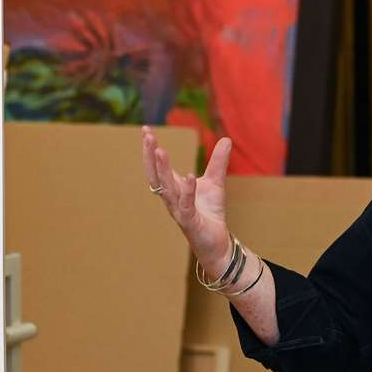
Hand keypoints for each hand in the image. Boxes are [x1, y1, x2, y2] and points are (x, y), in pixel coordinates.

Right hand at [141, 126, 232, 273]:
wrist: (217, 242)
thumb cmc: (210, 213)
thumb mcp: (215, 182)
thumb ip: (218, 162)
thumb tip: (226, 139)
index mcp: (174, 187)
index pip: (157, 166)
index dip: (151, 149)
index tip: (145, 130)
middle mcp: (171, 198)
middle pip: (155, 175)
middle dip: (150, 156)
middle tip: (147, 137)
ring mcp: (178, 210)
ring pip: (166, 189)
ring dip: (162, 170)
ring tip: (160, 151)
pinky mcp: (190, 221)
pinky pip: (186, 204)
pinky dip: (187, 190)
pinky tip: (190, 176)